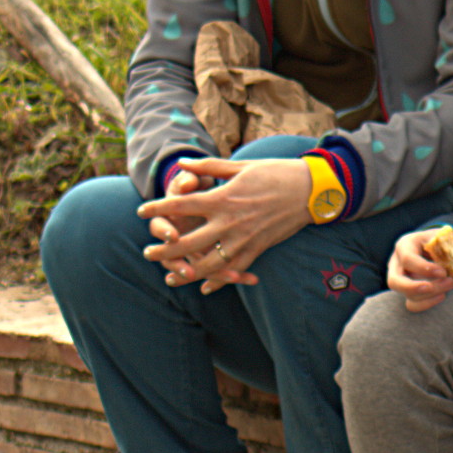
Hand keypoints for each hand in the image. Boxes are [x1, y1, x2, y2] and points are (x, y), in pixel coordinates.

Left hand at [137, 157, 315, 292]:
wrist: (311, 190)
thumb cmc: (276, 173)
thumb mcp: (241, 167)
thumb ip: (208, 168)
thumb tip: (182, 164)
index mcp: (223, 199)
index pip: (181, 205)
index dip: (158, 208)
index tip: (141, 212)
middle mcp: (229, 222)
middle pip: (187, 241)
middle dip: (164, 250)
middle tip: (148, 253)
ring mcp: (244, 238)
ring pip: (208, 262)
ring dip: (186, 271)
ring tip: (171, 277)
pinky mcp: (258, 248)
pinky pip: (234, 270)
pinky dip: (219, 281)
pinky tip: (205, 287)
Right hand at [385, 227, 452, 312]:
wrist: (437, 247)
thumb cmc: (438, 241)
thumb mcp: (443, 237)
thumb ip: (448, 245)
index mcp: (405, 245)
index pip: (407, 259)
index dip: (425, 268)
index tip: (443, 272)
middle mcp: (397, 263)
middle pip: (394, 282)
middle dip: (416, 288)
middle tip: (440, 285)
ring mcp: (400, 279)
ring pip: (406, 294)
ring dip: (430, 294)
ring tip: (450, 284)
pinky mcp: (407, 291)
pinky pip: (412, 304)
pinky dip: (428, 303)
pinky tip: (442, 295)